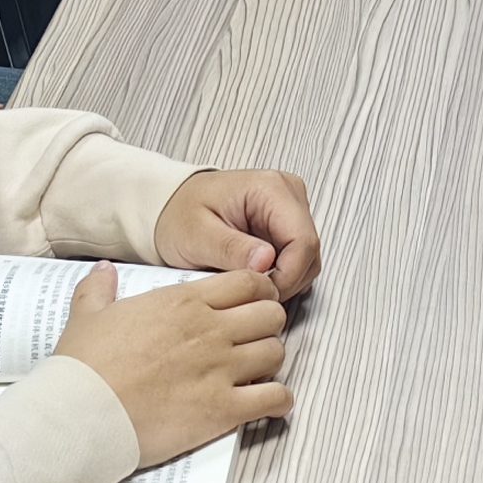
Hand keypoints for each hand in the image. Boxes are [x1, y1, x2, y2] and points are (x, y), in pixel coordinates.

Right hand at [55, 266, 291, 464]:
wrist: (79, 415)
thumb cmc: (84, 368)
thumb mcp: (87, 316)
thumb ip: (99, 287)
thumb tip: (103, 270)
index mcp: (184, 302)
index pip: (249, 282)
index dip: (260, 291)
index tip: (256, 301)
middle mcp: (210, 330)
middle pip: (271, 314)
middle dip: (269, 324)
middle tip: (257, 337)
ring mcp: (219, 369)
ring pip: (276, 352)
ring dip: (272, 361)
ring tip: (259, 371)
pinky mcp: (221, 410)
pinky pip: (273, 398)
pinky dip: (279, 401)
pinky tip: (271, 404)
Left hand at [155, 166, 321, 298]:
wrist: (173, 206)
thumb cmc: (181, 214)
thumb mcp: (197, 235)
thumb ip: (232, 248)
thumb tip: (267, 262)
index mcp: (269, 188)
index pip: (302, 240)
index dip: (288, 275)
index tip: (264, 293)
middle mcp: (287, 193)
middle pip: (309, 250)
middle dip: (285, 280)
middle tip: (253, 294)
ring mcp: (290, 208)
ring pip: (307, 258)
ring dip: (284, 279)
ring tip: (250, 284)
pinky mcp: (286, 224)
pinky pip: (297, 258)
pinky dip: (281, 274)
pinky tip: (255, 277)